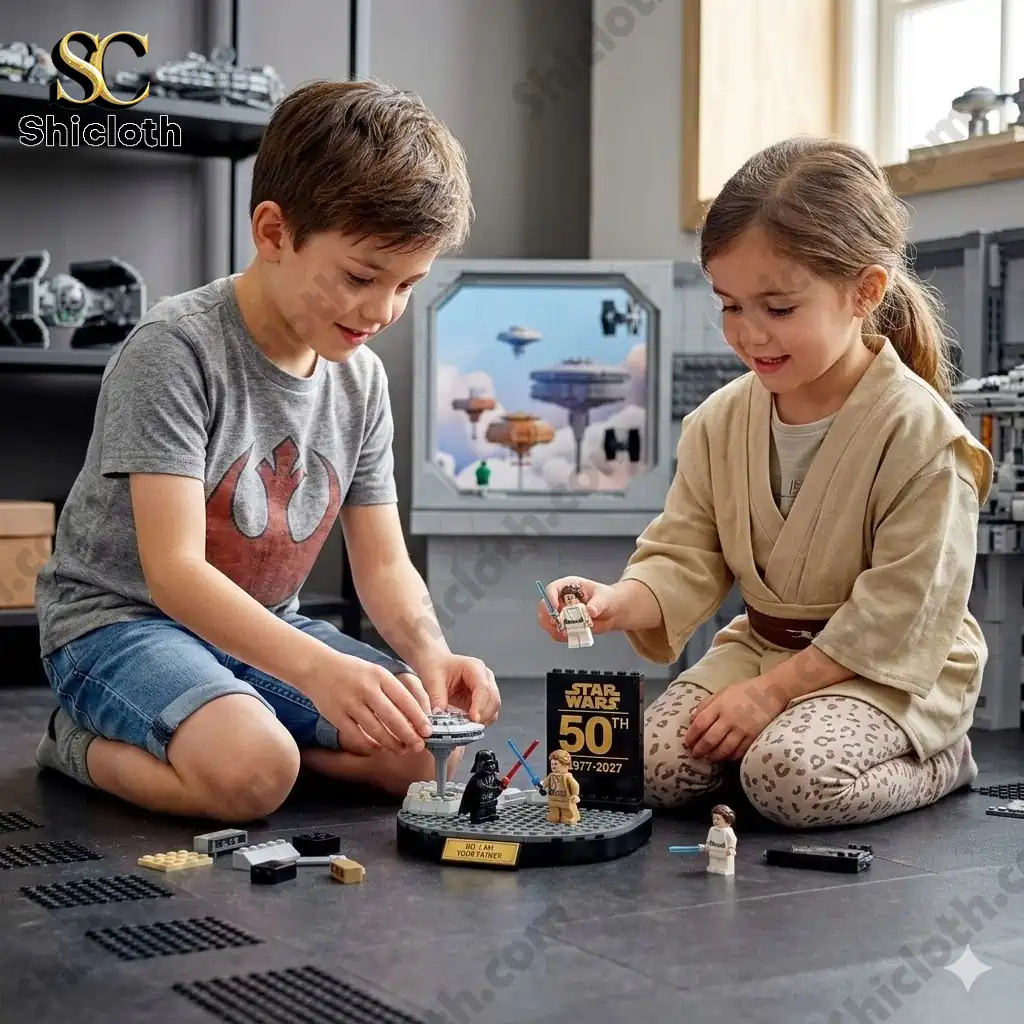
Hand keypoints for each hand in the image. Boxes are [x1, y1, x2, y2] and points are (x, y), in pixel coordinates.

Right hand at [305, 651, 432, 755]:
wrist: (317, 667)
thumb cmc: (353, 672)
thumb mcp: (376, 672)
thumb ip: (394, 690)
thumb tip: (417, 714)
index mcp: (380, 676)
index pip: (405, 700)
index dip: (418, 718)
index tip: (428, 731)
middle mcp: (366, 689)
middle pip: (392, 718)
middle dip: (408, 735)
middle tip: (418, 746)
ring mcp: (350, 703)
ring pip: (375, 730)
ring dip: (391, 743)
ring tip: (401, 749)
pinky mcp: (336, 716)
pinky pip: (357, 736)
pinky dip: (370, 745)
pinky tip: (378, 747)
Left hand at [415, 653, 500, 723]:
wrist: (436, 663)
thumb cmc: (436, 666)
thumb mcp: (432, 680)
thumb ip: (437, 698)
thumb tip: (439, 716)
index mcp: (474, 667)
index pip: (483, 687)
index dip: (480, 705)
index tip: (473, 719)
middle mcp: (485, 677)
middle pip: (493, 699)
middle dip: (483, 715)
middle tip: (468, 728)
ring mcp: (487, 688)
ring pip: (494, 708)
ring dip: (483, 720)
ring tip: (465, 728)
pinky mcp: (483, 700)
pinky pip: (488, 714)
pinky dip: (480, 722)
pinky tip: (467, 726)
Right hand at [536, 576, 620, 640]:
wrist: (612, 612)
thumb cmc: (606, 598)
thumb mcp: (604, 598)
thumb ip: (597, 604)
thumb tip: (590, 611)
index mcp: (568, 586)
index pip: (552, 589)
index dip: (550, 597)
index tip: (556, 607)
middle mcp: (561, 599)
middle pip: (544, 606)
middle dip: (548, 615)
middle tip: (558, 622)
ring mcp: (561, 614)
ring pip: (546, 621)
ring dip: (553, 628)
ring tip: (566, 632)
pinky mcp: (564, 626)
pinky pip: (556, 632)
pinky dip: (560, 636)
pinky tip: (569, 636)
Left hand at [684, 675, 790, 762]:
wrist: (771, 692)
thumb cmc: (744, 691)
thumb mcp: (722, 692)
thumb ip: (706, 704)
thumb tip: (692, 718)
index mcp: (719, 705)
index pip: (700, 724)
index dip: (691, 736)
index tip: (687, 743)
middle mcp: (729, 718)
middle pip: (710, 739)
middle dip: (700, 750)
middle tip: (695, 754)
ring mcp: (743, 729)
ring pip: (724, 749)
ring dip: (714, 756)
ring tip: (709, 758)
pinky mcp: (754, 737)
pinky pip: (740, 752)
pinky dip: (730, 757)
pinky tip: (726, 757)